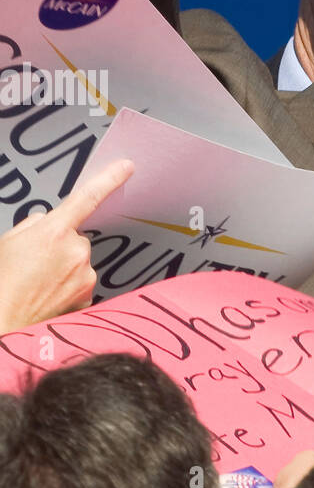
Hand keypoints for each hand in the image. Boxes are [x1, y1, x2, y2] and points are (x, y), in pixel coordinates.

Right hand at [0, 159, 133, 333]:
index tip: (127, 166)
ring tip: (38, 283)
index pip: (87, 198)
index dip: (109, 179)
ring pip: (79, 263)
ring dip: (64, 269)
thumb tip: (47, 224)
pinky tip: (48, 296)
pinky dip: (67, 288)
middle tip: (35, 264)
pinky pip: (81, 284)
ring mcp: (85, 275)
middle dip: (60, 247)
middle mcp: (76, 252)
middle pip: (76, 239)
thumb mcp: (9, 241)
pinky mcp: (88, 296)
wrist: (2, 320)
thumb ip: (34, 225)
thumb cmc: (2, 280)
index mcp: (54, 231)